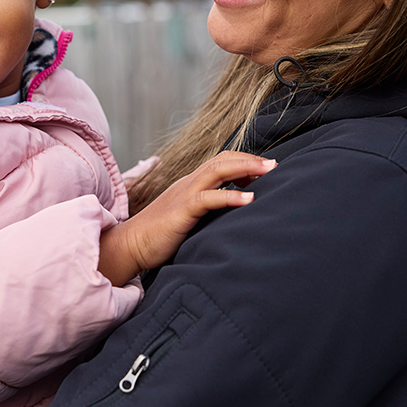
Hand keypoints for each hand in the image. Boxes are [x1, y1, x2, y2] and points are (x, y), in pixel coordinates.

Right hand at [98, 151, 275, 285]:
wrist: (130, 246)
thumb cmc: (159, 237)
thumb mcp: (187, 218)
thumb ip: (205, 212)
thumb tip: (230, 216)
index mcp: (191, 184)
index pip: (221, 162)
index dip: (244, 162)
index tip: (266, 171)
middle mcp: (189, 183)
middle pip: (223, 159)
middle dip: (250, 160)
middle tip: (275, 165)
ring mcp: (185, 194)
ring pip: (218, 170)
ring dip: (246, 168)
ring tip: (269, 171)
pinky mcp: (182, 210)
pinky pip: (209, 197)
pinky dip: (231, 195)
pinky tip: (249, 198)